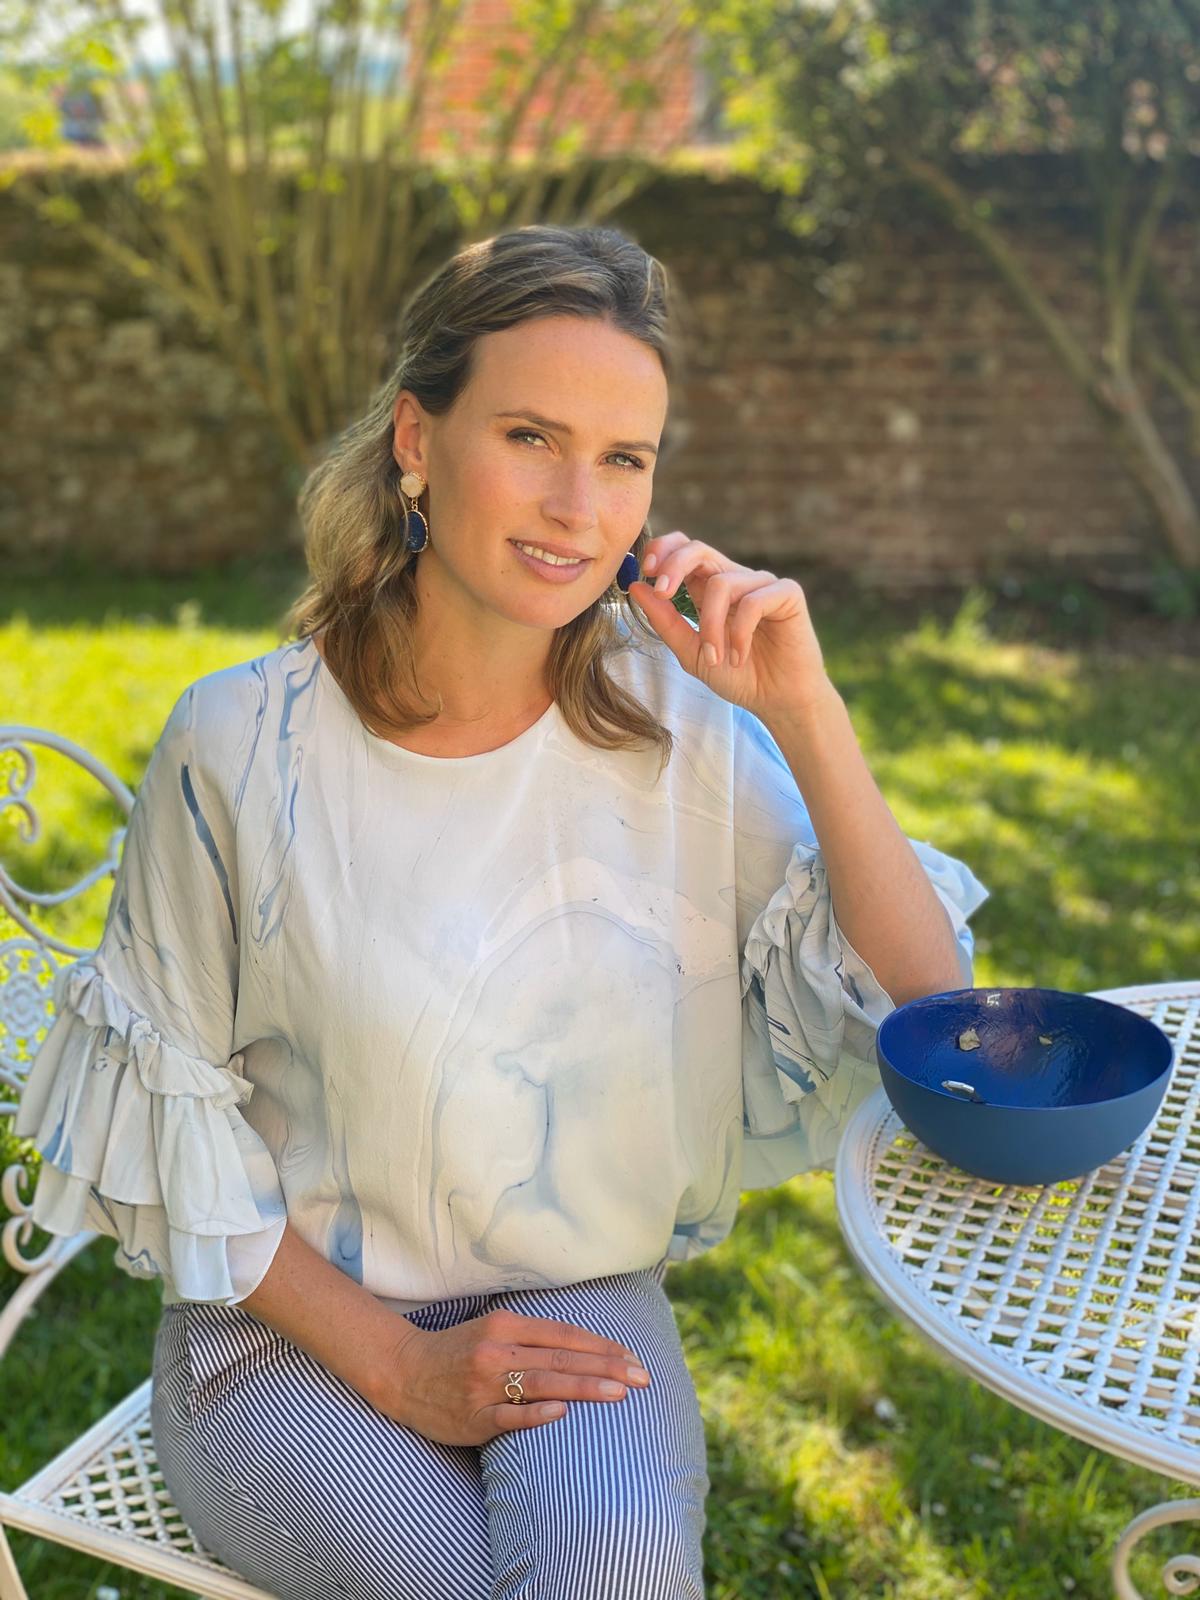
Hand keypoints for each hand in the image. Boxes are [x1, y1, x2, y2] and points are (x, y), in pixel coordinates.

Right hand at [378, 1308, 652, 1445]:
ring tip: (619, 1393)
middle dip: (607, 1367)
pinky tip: (562, 1411)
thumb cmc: (457, 1352)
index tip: (632, 1358)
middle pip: (561, 1358)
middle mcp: (497, 1350)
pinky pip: (509, 1416)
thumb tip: (583, 1347)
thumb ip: (533, 1337)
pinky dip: (535, 1413)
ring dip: (585, 1387)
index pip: (564, 1334)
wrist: (403, 1372)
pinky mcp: (473, 1416)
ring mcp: (484, 1384)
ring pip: (543, 1383)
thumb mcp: (494, 1331)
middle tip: (643, 1377)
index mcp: (505, 1325)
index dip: (600, 1345)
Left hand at [628, 532, 836, 720]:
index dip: (663, 550)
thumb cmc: (738, 676)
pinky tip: (740, 656)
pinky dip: (739, 633)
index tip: (645, 571)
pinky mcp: (787, 593)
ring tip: (715, 658)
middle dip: (674, 566)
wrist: (777, 701)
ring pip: (722, 584)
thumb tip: (637, 586)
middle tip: (661, 592)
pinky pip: (754, 601)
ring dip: (711, 625)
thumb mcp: (691, 652)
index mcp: (708, 588)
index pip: (684, 549)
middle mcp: (735, 579)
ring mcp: (761, 584)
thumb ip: (665, 621)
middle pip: (698, 549)